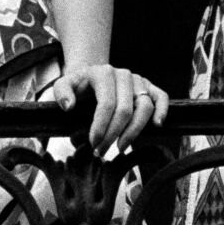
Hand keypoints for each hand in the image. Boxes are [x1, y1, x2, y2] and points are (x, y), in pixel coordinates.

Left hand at [42, 64, 168, 156]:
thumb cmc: (78, 86)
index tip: (94, 144)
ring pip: (145, 107)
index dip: (101, 127)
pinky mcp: (149, 86)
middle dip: (114, 134)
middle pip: (125, 109)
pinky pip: (161, 97)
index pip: (106, 104)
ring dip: (134, 132)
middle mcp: (123, 74)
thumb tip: (68, 106)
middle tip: (102, 151)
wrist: (92, 77)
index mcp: (103, 73)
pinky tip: (156, 126)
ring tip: (121, 147)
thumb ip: (61, 93)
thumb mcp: (63, 85)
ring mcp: (138, 80)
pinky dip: (162, 111)